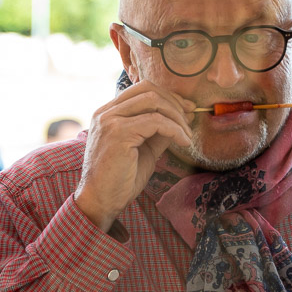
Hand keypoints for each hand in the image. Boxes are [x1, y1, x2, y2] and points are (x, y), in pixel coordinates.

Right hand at [73, 79, 194, 230]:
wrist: (101, 201)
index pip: (140, 91)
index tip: (185, 110)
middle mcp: (105, 113)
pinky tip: (184, 142)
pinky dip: (175, 130)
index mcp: (107, 114)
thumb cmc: (120, 180)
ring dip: (176, 116)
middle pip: (147, 89)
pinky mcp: (118, 133)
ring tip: (186, 135)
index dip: (167, 97)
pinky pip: (156, 121)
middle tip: (190, 119)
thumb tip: (181, 118)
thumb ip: (158, 132)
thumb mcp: (144, 150)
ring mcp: (110, 121)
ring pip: (153, 101)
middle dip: (174, 102)